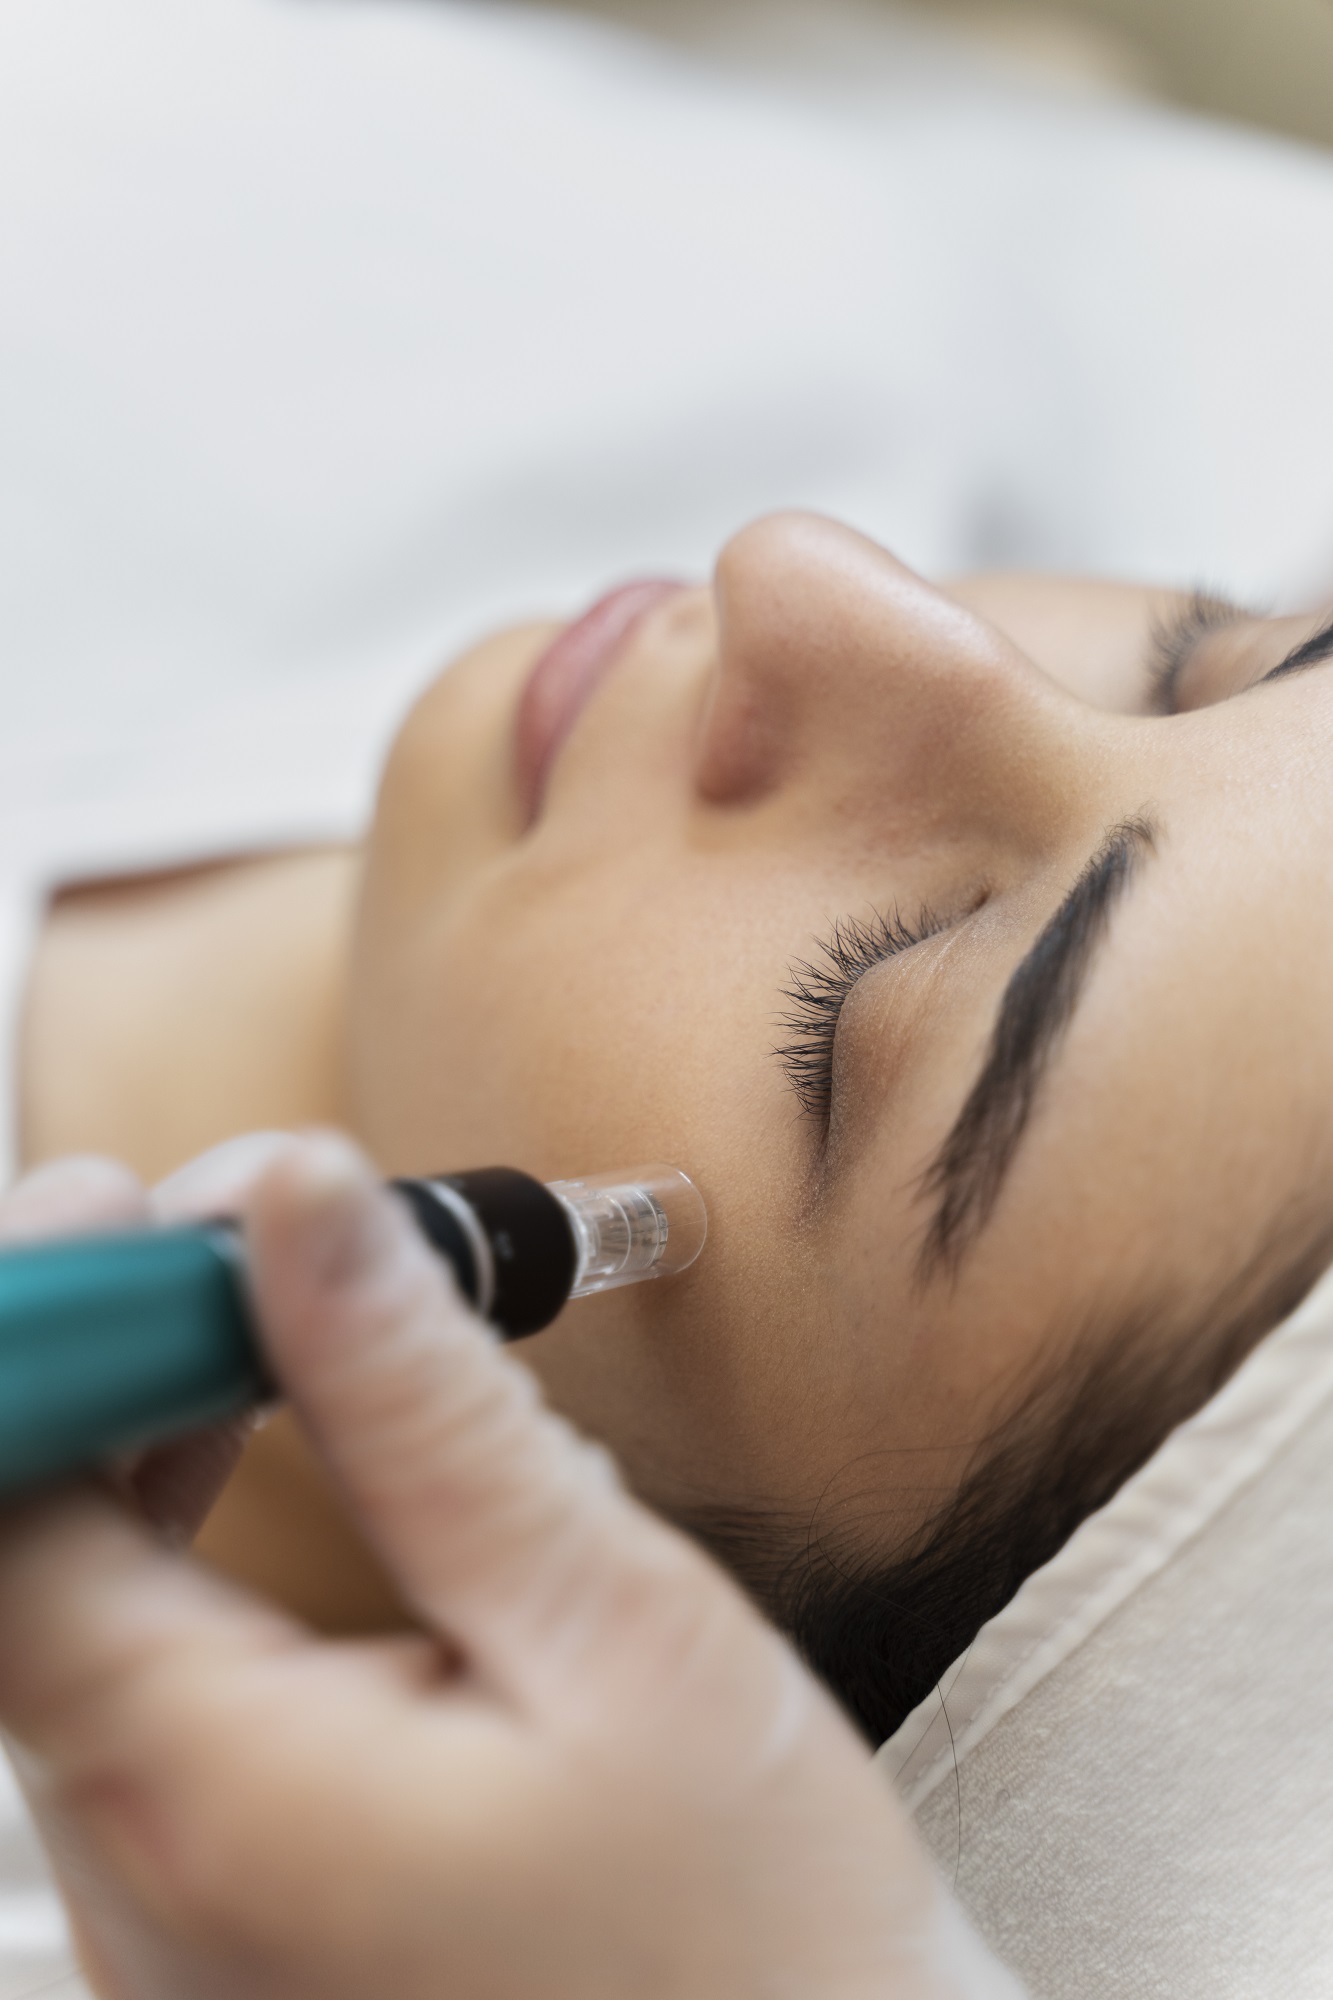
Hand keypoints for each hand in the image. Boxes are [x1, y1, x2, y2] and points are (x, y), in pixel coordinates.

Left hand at [0, 1139, 1020, 1998]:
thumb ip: (428, 1407)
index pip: (12, 1513)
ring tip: (273, 1317)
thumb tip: (310, 1208)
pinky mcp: (219, 1924)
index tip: (140, 1203)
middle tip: (248, 1230)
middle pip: (28, 1551)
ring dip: (145, 1436)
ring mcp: (168, 1921)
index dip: (49, 1325)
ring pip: (77, 1618)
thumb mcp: (613, 1626)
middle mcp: (145, 1877)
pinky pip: (136, 1697)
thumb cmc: (752, 1933)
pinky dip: (178, 1546)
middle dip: (114, 1352)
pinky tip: (270, 1465)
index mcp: (216, 1797)